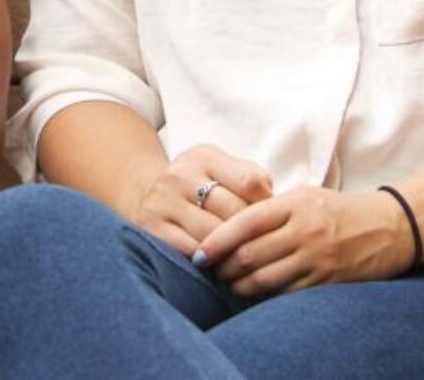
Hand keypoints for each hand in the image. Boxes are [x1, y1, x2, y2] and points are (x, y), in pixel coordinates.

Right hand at [125, 144, 273, 259]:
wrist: (149, 196)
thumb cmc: (200, 185)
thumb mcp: (222, 168)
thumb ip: (250, 177)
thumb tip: (274, 202)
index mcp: (203, 156)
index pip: (249, 181)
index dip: (267, 204)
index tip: (273, 219)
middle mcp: (178, 176)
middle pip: (232, 212)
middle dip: (253, 233)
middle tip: (267, 248)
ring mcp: (161, 204)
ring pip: (213, 236)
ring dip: (234, 252)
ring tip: (249, 261)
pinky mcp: (152, 231)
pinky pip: (191, 253)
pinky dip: (211, 263)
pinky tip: (223, 266)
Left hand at [194, 186, 416, 296]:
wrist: (390, 227)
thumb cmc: (339, 210)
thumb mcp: (305, 196)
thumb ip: (271, 208)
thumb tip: (229, 225)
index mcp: (294, 204)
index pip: (245, 222)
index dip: (217, 241)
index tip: (199, 253)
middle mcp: (304, 230)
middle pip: (250, 254)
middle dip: (223, 267)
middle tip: (207, 272)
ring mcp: (317, 258)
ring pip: (265, 278)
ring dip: (239, 286)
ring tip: (226, 285)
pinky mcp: (327, 280)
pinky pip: (287, 294)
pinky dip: (265, 297)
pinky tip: (254, 295)